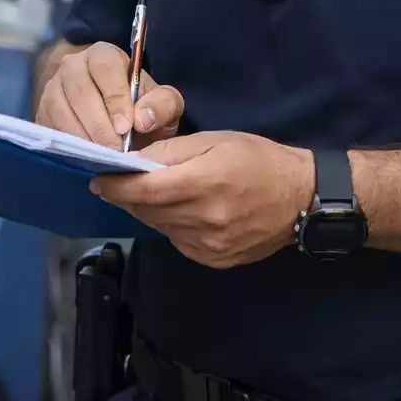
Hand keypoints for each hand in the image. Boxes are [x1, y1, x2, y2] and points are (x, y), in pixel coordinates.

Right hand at [35, 41, 183, 149]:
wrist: (115, 117)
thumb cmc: (140, 107)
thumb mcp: (163, 103)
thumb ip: (163, 105)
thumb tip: (142, 119)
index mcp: (104, 55)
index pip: (104, 68)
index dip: (114, 97)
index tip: (125, 127)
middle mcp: (73, 66)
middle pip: (79, 91)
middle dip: (98, 125)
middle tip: (115, 151)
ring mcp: (54, 87)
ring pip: (61, 110)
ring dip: (82, 136)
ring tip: (101, 157)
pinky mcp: (42, 111)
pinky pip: (49, 126)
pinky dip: (66, 144)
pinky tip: (84, 157)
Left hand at [90, 131, 314, 268]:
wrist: (301, 198)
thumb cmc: (258, 160)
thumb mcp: (215, 141)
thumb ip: (172, 152)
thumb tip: (134, 161)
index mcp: (206, 183)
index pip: (146, 190)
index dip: (116, 187)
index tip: (98, 179)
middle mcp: (206, 219)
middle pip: (148, 211)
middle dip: (126, 197)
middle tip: (115, 183)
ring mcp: (210, 245)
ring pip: (160, 227)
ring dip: (147, 211)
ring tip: (147, 193)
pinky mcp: (215, 260)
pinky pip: (177, 241)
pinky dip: (169, 225)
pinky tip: (179, 211)